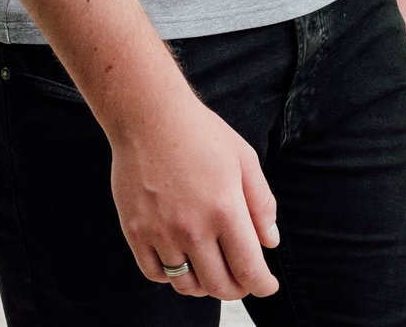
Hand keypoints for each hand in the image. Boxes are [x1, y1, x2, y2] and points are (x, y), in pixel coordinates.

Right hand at [107, 88, 281, 302]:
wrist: (149, 117)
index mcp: (225, 209)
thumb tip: (270, 243)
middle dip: (237, 289)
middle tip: (243, 280)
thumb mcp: (245, 160)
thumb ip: (261, 204)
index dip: (262, 285)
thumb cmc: (201, 133)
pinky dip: (172, 276)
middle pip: (218, 285)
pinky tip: (183, 260)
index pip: (249, 268)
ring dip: (205, 285)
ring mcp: (160, 233)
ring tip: (213, 270)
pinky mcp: (135, 232)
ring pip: (186, 285)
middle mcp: (192, 228)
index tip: (267, 286)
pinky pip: (156, 273)